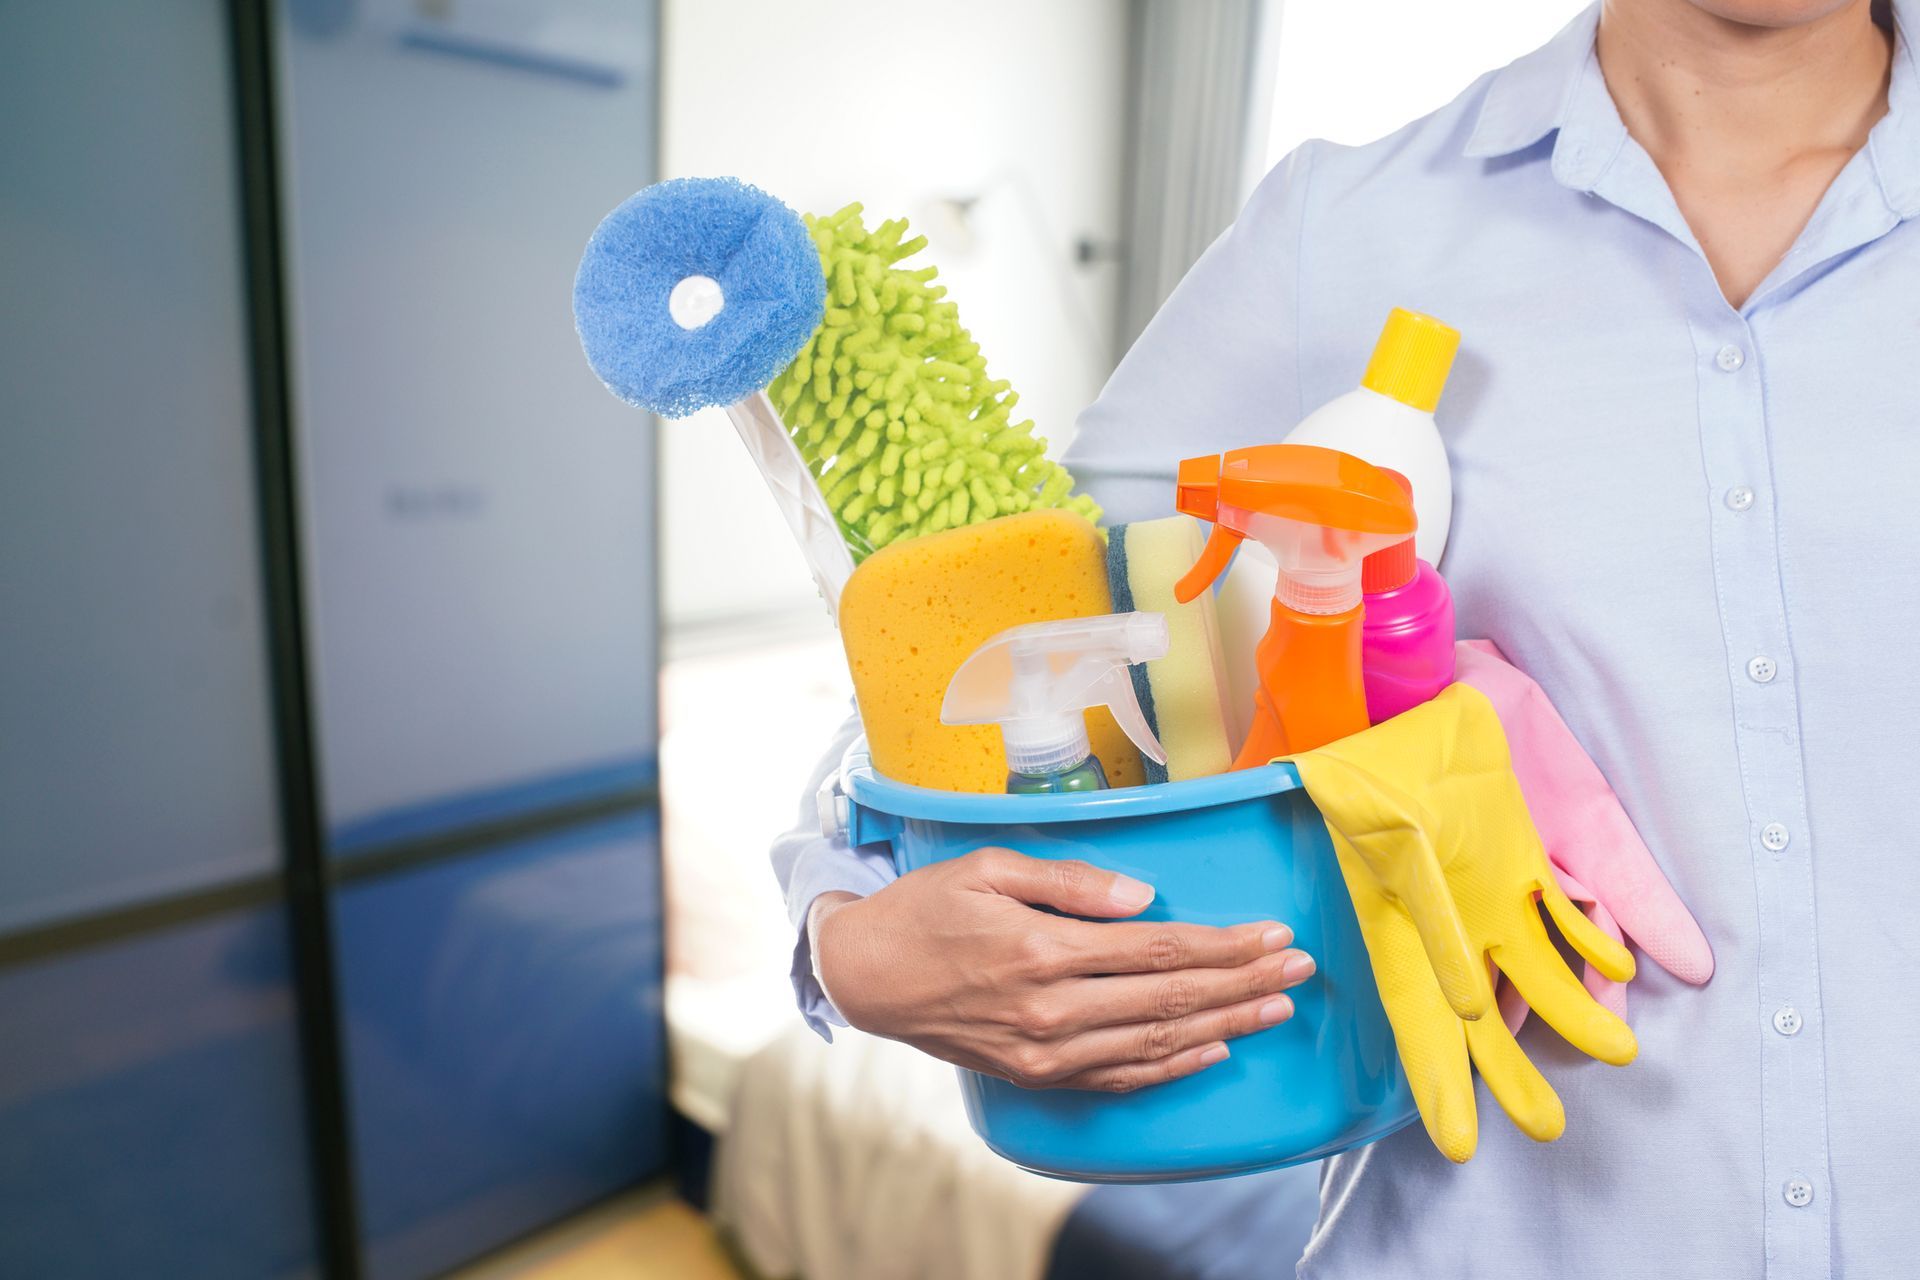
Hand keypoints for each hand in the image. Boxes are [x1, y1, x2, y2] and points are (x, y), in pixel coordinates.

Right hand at [810, 847, 1314, 1092]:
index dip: (1223, 944)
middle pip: (1171, 999)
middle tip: (1299, 967)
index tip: (1272, 933)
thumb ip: (1068, 880)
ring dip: (1226, 1025)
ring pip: (1156, 1043)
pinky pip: (1120, 1077)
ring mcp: (1046, 1052)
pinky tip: (1214, 1051)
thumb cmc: (926, 910)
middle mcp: (1051, 1010)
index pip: (1158, 950)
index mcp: (1043, 951)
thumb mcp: (987, 868)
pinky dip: (1173, 1068)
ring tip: (1277, 1008)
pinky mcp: (1037, 1076)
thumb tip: (1143, 896)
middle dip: (1243, 982)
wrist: (867, 975)